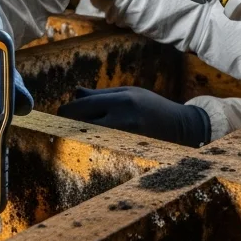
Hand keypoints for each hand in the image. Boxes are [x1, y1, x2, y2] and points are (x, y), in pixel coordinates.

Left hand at [57, 86, 210, 146]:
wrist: (181, 127)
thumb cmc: (151, 107)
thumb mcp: (130, 94)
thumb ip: (102, 95)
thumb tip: (75, 92)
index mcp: (122, 98)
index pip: (84, 104)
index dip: (67, 110)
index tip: (60, 114)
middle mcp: (123, 115)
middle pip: (83, 121)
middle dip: (68, 123)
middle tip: (60, 126)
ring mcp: (127, 134)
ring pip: (89, 136)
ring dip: (79, 135)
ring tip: (74, 134)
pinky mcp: (129, 148)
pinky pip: (102, 146)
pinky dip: (93, 144)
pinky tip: (92, 144)